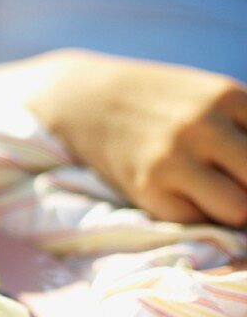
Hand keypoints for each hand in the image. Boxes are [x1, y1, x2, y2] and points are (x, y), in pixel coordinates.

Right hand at [27, 51, 246, 226]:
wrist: (85, 100)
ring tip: (216, 198)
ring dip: (233, 210)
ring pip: (238, 210)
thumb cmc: (158, 102)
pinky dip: (195, 214)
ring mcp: (174, 158)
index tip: (242, 173)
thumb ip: (243, 127)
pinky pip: (195, 220)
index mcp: (228, 96)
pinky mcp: (148, 188)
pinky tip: (180, 195)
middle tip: (233, 187)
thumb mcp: (209, 96)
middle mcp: (204, 125)